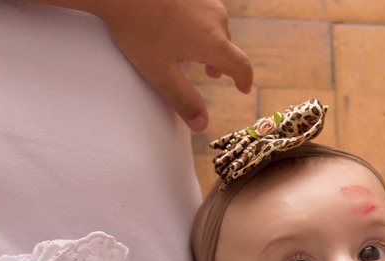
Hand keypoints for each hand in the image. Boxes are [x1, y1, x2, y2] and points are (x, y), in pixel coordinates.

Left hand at [94, 0, 252, 130]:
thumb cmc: (139, 31)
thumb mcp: (161, 74)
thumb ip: (183, 100)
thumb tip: (203, 125)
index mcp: (213, 42)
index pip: (241, 66)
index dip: (244, 80)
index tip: (243, 88)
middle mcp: (216, 18)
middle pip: (226, 46)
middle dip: (220, 62)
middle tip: (210, 74)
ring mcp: (205, 0)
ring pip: (214, 26)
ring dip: (208, 41)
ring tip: (192, 50)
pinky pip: (202, 11)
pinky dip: (197, 23)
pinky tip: (178, 25)